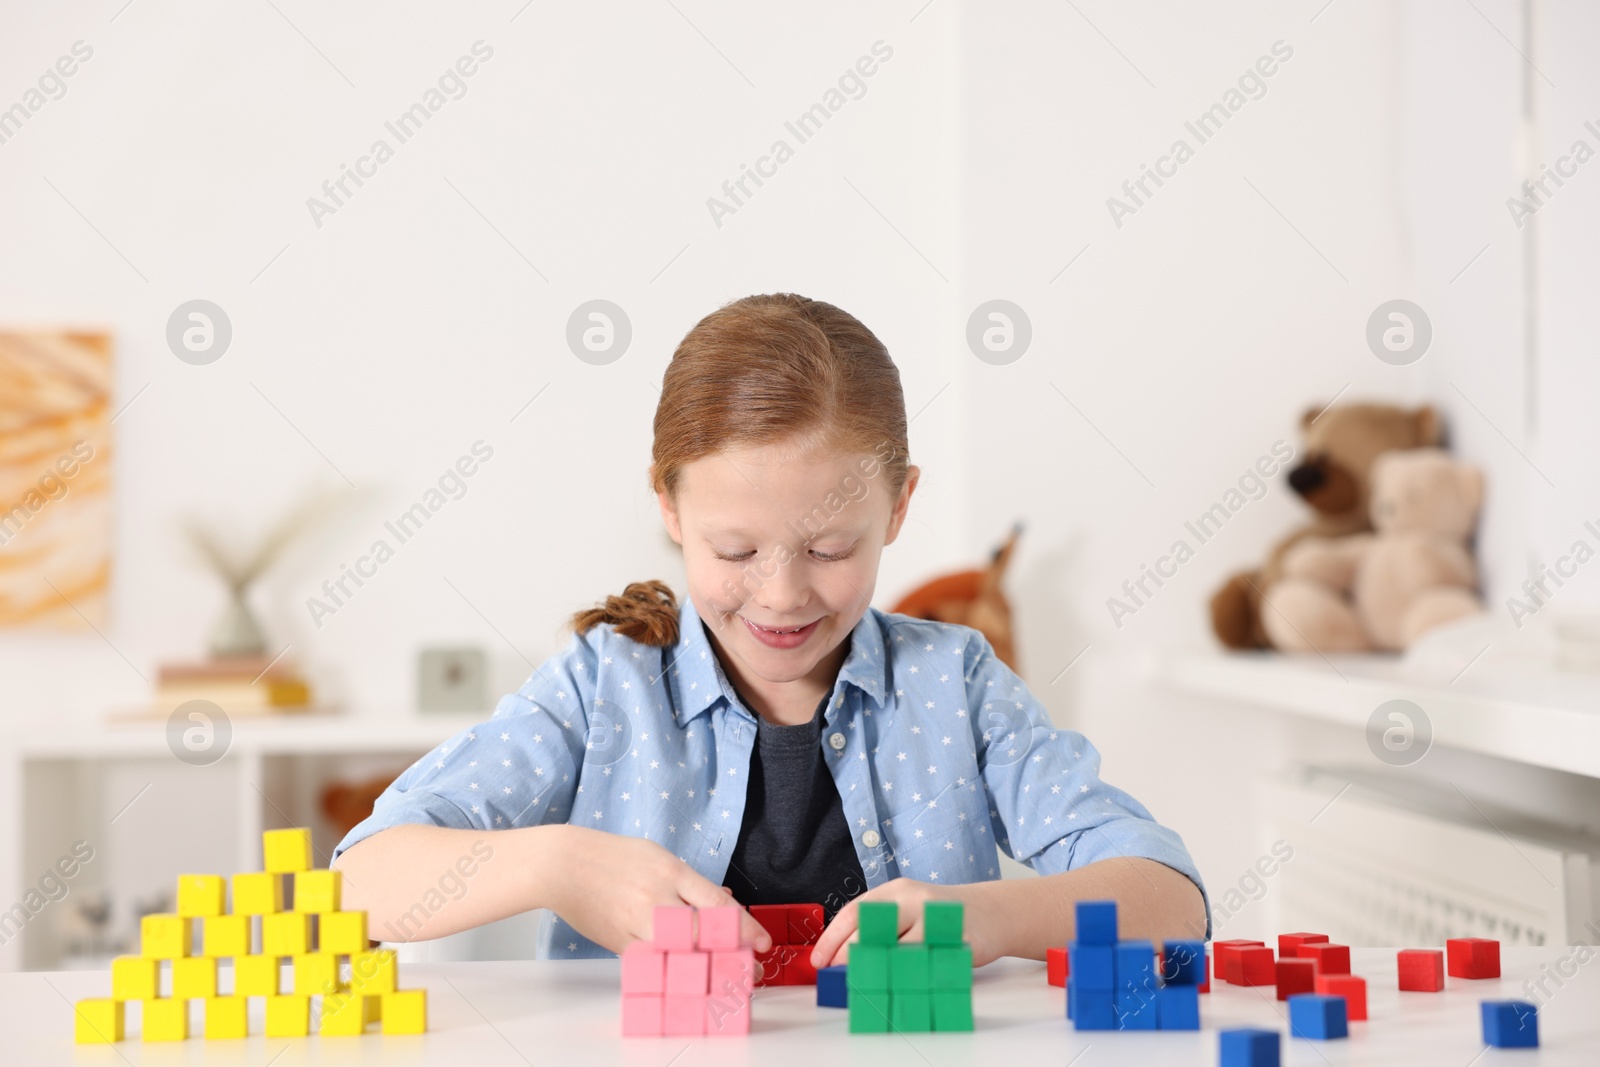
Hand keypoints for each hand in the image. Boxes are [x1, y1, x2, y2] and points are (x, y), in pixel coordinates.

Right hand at [543, 825, 771, 954]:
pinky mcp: (621, 943)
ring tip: (723, 976)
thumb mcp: (659, 857)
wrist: (564, 865)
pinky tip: (686, 974)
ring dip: (703, 968)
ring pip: (679, 954)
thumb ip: (691, 882)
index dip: (745, 927)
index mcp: (671, 872)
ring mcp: (637, 923)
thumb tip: (724, 900)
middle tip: (750, 968)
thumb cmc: (614, 857)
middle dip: (730, 954)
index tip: (763, 943)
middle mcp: (657, 898)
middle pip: (703, 934)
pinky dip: (671, 968)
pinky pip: (653, 961)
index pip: (717, 905)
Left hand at [809, 877, 1006, 969]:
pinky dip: (912, 979)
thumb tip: (840, 957)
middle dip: (851, 958)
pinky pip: (929, 965)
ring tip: (867, 988)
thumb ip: (879, 926)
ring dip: (880, 973)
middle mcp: (913, 900)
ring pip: (899, 951)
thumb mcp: (906, 909)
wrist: (992, 911)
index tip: (819, 962)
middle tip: (839, 979)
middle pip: (872, 931)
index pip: (854, 912)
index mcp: (895, 891)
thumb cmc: (939, 915)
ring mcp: (937, 919)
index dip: (832, 939)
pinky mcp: (958, 940)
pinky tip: (902, 990)